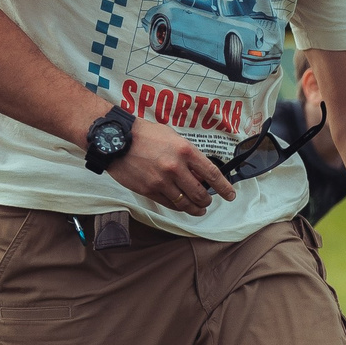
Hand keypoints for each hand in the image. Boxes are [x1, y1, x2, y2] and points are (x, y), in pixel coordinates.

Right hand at [108, 117, 234, 215]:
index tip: (230, 195)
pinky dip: (178, 207)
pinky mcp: (148, 190)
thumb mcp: (173, 138)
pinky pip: (169, 204)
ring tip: (198, 209)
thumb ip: (188, 155)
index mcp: (185, 151)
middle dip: (208, 201)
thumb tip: (200, 173)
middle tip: (209, 202)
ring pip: (186, 203)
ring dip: (195, 209)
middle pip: (200, 193)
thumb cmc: (145, 135)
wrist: (115, 139)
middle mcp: (176, 168)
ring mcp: (161, 181)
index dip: (224, 187)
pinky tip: (181, 206)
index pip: (212, 174)